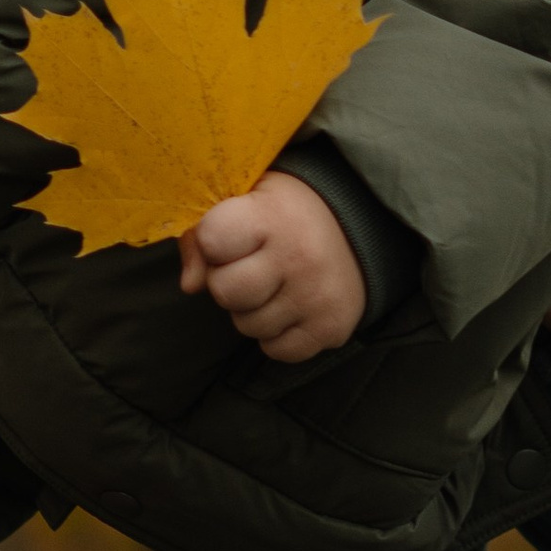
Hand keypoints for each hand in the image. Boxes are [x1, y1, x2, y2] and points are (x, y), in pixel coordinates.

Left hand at [179, 170, 365, 363]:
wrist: (360, 229)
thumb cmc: (287, 214)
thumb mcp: (247, 200)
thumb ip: (205, 233)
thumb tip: (190, 285)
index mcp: (272, 216)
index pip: (211, 240)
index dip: (212, 243)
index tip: (231, 238)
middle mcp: (298, 257)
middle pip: (225, 291)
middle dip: (228, 282)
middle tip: (251, 266)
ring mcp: (316, 296)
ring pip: (248, 326)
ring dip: (252, 310)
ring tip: (275, 285)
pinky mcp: (331, 328)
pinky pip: (276, 350)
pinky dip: (277, 335)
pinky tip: (291, 307)